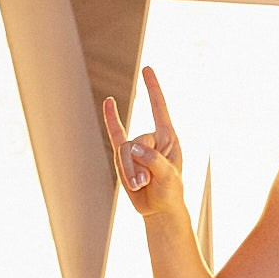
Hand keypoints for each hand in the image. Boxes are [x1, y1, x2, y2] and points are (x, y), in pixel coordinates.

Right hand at [102, 66, 185, 217]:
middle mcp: (153, 138)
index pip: (159, 108)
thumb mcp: (168, 177)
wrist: (158, 209)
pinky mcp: (125, 157)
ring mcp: (138, 147)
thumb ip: (153, 160)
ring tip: (140, 186)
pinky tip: (109, 102)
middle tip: (146, 183)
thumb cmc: (170, 192)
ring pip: (122, 151)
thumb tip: (133, 147)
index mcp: (169, 138)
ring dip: (128, 172)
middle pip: (134, 141)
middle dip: (137, 165)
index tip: (147, 68)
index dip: (153, 89)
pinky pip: (115, 134)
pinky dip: (111, 119)